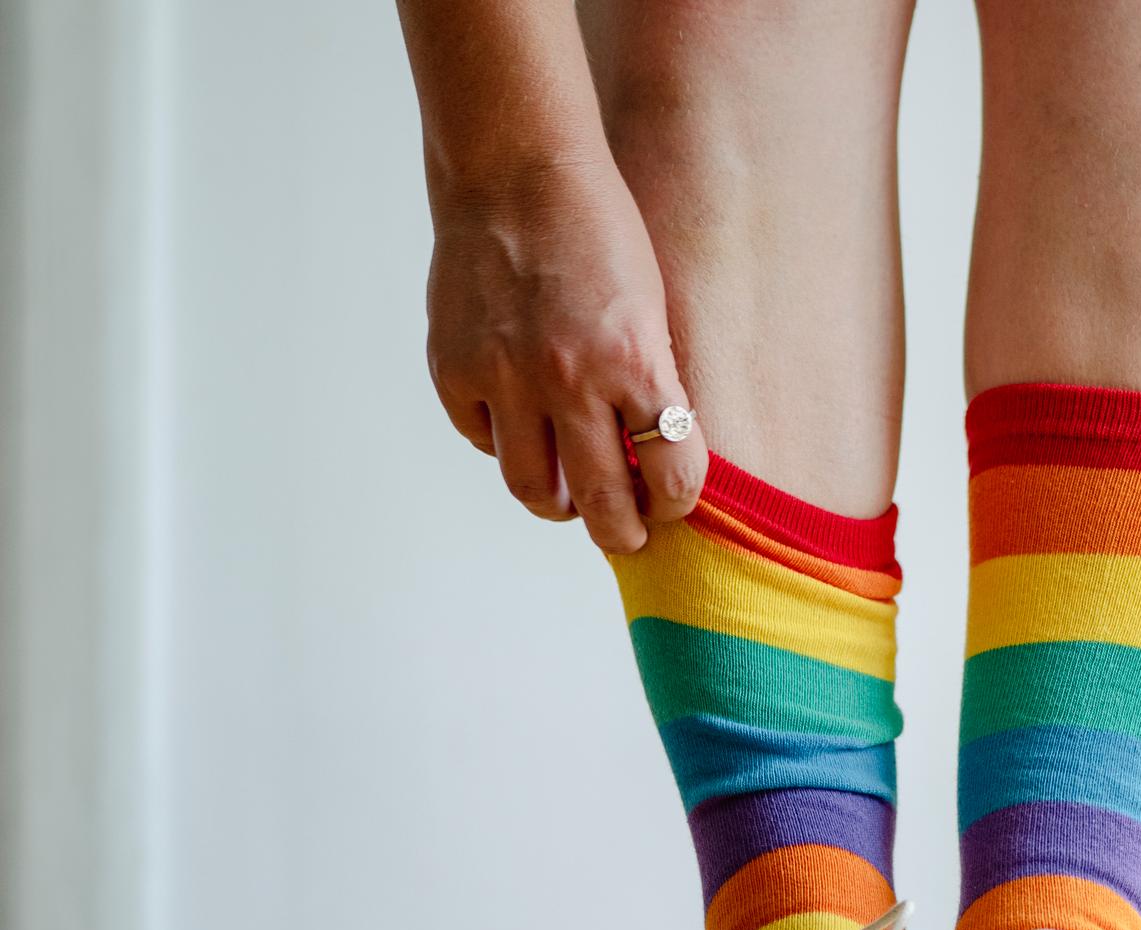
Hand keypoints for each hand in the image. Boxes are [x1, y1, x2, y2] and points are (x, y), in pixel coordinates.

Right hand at [422, 158, 707, 552]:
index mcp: (634, 360)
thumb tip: (650, 459)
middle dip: (623, 533)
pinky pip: (482, 440)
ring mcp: (504, 378)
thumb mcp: (651, 306)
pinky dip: (505, 444)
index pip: (672, 472)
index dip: (676, 501)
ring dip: (559, 504)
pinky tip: (523, 425)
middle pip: (601, 503)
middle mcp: (568, 378)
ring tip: (573, 498)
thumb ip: (649, 382)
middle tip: (630, 537)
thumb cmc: (599, 233)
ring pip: (532, 489)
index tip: (672, 503)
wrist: (516, 171)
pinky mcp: (455, 371)